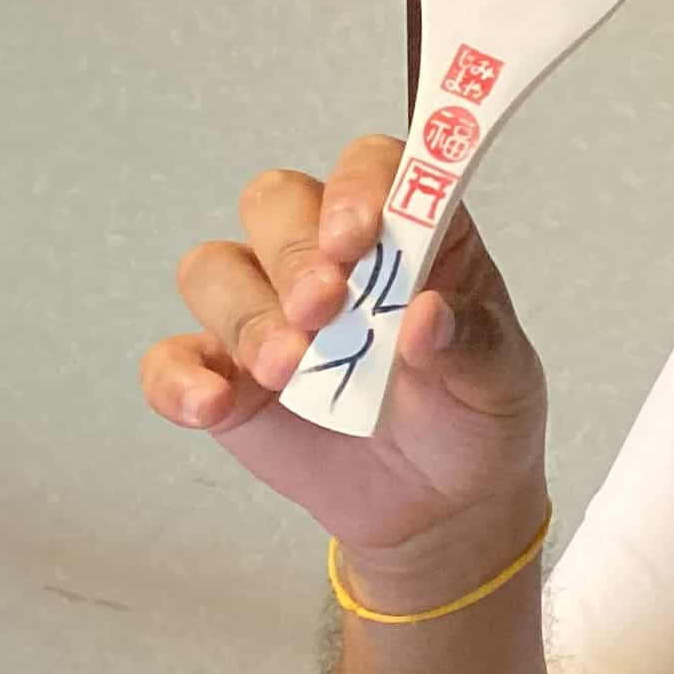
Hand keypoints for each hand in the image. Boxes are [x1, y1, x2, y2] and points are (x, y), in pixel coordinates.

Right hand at [137, 138, 549, 598]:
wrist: (441, 504)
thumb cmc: (475, 415)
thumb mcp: (501, 379)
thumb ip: (472, 341)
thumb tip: (425, 315)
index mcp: (408, 236)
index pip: (370, 168)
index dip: (356, 187)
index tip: (357, 236)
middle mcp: (326, 258)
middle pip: (275, 204)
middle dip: (291, 252)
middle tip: (324, 309)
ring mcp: (267, 312)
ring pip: (214, 270)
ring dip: (245, 315)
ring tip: (288, 371)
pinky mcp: (223, 373)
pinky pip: (172, 359)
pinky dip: (180, 380)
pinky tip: (213, 405)